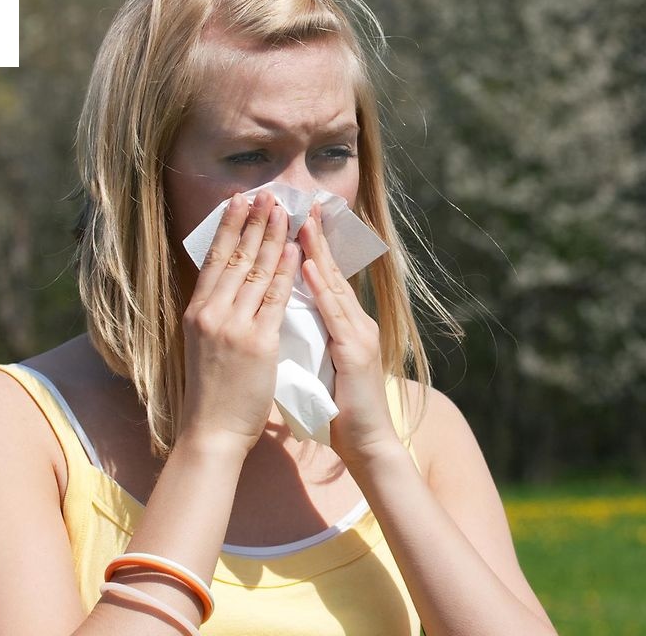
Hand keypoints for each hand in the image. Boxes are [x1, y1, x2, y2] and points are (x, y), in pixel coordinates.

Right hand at [180, 190, 299, 451]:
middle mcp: (212, 313)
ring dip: (272, 237)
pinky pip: (275, 299)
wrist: (211, 431)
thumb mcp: (203, 344)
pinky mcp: (257, 342)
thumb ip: (215, 315)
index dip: (228, 227)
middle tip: (266, 193)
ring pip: (256, 271)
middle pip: (236, 256)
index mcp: (197, 312)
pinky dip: (285, 271)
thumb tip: (227, 288)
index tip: (240, 201)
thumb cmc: (211, 392)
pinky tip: (294, 250)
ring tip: (284, 210)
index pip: (214, 258)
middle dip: (253, 222)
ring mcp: (234, 326)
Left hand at [297, 201, 398, 458]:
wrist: (365, 443)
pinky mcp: (356, 351)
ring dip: (318, 252)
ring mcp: (359, 335)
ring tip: (303, 222)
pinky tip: (311, 267)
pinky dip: (323, 288)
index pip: (325, 279)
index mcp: (344, 326)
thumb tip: (280, 322)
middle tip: (304, 203)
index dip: (311, 248)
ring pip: (335, 285)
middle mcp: (355, 323)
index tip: (296, 219)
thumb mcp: (318, 366)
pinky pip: (336, 314)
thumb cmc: (339, 410)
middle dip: (316, 237)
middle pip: (333, 272)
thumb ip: (306, 340)